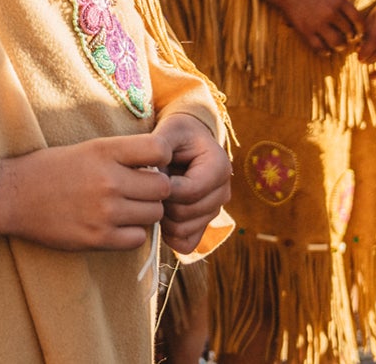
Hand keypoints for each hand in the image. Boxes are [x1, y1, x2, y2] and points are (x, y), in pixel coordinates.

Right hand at [0, 132, 172, 250]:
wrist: (13, 196)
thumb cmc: (53, 167)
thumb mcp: (90, 148)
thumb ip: (124, 155)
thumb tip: (160, 165)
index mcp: (107, 151)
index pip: (159, 150)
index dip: (164, 158)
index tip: (155, 163)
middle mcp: (109, 181)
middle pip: (163, 187)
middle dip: (158, 189)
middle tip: (144, 190)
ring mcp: (104, 212)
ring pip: (153, 214)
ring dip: (147, 212)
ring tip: (130, 207)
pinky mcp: (96, 239)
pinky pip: (137, 238)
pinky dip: (133, 233)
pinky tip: (119, 225)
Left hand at [157, 112, 230, 254]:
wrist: (187, 144)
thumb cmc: (177, 135)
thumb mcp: (169, 130)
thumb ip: (159, 145)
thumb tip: (151, 171)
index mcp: (219, 167)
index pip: (190, 192)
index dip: (164, 189)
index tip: (151, 177)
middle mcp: (223, 192)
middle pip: (185, 214)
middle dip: (162, 202)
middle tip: (151, 187)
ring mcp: (215, 212)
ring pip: (183, 231)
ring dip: (163, 217)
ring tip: (158, 196)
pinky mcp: (205, 226)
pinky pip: (185, 245)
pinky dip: (169, 234)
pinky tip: (163, 213)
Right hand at [274, 0, 362, 54]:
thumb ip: (342, 5)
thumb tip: (355, 23)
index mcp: (339, 0)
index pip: (357, 19)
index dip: (361, 29)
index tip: (360, 32)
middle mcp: (330, 12)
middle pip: (348, 32)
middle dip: (350, 37)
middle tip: (348, 39)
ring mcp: (318, 22)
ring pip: (337, 43)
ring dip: (340, 46)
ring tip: (339, 45)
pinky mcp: (306, 30)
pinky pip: (320, 47)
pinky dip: (325, 51)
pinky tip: (326, 49)